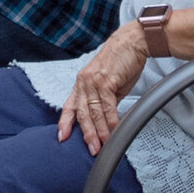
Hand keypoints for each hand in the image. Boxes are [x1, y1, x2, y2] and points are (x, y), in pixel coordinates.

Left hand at [57, 24, 148, 154]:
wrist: (131, 43)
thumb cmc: (121, 63)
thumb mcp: (109, 84)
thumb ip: (104, 101)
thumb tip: (105, 118)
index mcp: (81, 84)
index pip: (70, 106)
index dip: (65, 122)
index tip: (62, 137)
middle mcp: (84, 82)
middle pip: (81, 113)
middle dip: (85, 133)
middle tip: (91, 149)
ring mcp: (93, 81)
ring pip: (93, 111)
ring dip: (99, 130)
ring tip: (103, 145)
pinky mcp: (106, 81)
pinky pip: (107, 105)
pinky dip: (111, 120)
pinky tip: (115, 129)